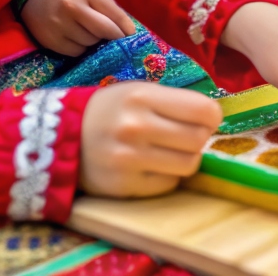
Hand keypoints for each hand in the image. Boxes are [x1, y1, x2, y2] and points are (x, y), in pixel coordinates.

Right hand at [20, 0, 135, 55]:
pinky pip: (74, 51)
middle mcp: (72, 7)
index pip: (114, 14)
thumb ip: (107, 5)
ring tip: (89, 31)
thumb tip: (125, 29)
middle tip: (115, 37)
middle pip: (103, 31)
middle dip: (113, 36)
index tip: (131, 35)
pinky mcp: (49, 40)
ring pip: (89, 43)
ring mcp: (59, 24)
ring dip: (94, 41)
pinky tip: (77, 37)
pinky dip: (80, 47)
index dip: (126, 28)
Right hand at [80, 82, 222, 196]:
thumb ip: (174, 101)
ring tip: (170, 151)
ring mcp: (129, 159)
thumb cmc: (111, 110)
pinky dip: (168, 176)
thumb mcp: (139, 92)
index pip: (203, 110)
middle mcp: (136, 127)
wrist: (63, 136)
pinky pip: (168, 184)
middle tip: (186, 135)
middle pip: (198, 139)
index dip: (212, 116)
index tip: (206, 119)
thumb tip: (215, 117)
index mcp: (143, 97)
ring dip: (186, 158)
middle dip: (200, 137)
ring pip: (188, 164)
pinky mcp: (124, 186)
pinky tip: (153, 166)